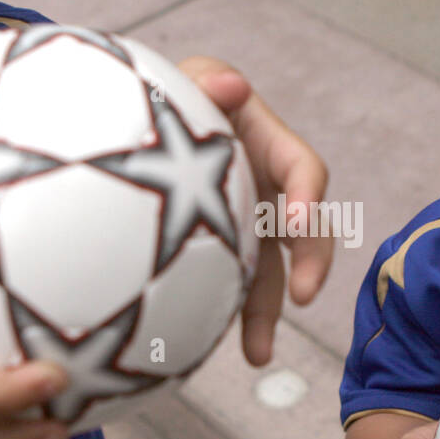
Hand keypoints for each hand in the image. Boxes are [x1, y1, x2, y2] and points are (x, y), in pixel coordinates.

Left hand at [179, 56, 332, 365]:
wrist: (128, 131)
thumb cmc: (161, 97)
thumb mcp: (182, 81)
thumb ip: (206, 82)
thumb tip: (232, 86)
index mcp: (267, 145)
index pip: (302, 169)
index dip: (307, 194)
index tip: (300, 220)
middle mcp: (266, 189)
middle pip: (304, 230)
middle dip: (311, 264)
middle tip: (304, 295)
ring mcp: (243, 223)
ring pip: (267, 272)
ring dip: (268, 314)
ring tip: (257, 357)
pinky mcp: (218, 252)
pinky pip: (228, 285)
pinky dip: (222, 315)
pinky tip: (202, 347)